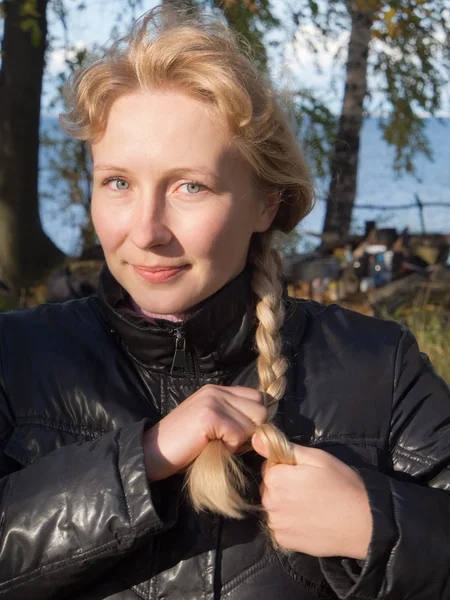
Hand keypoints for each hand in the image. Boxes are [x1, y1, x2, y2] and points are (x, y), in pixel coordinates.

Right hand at [143, 384, 265, 481]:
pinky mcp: (209, 416)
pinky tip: (211, 447)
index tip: (241, 436)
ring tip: (219, 445)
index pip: (258, 397)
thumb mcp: (213, 427)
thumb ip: (234, 420)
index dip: (256, 420)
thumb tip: (265, 429)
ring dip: (241, 440)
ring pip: (254, 421)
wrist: (150, 454)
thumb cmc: (183, 447)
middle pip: (261, 408)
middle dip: (253, 430)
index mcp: (217, 390)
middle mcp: (216, 390)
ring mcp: (212, 401)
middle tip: (230, 443)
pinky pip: (238, 434)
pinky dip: (230, 447)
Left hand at [252, 434, 372, 559]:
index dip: (286, 467)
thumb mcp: (317, 458)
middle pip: (269, 488)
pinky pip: (280, 526)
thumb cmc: (342, 485)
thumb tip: (256, 439)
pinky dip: (290, 522)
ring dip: (285, 504)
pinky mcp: (285, 541)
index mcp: (276, 479)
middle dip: (283, 485)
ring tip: (311, 505)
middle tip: (310, 488)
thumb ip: (283, 448)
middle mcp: (270, 503)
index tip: (305, 473)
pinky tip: (309, 520)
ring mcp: (277, 524)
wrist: (363, 523)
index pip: (269, 467)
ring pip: (274, 507)